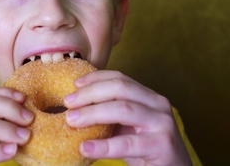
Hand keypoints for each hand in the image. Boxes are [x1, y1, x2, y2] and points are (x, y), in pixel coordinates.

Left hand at [64, 70, 191, 165]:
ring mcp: (162, 124)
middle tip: (67, 103)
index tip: (74, 84)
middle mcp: (158, 105)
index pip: (120, 78)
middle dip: (90, 93)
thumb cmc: (146, 150)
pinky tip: (85, 148)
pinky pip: (127, 144)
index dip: (95, 78)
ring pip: (123, 109)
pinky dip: (103, 146)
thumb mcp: (129, 127)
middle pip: (120, 88)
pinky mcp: (162, 146)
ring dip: (92, 113)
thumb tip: (74, 106)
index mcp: (149, 97)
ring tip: (71, 120)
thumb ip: (110, 115)